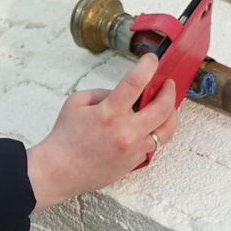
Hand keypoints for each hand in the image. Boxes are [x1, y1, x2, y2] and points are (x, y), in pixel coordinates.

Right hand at [24, 53, 180, 208]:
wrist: (60, 171)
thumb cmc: (66, 137)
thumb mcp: (77, 102)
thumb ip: (103, 92)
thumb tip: (126, 93)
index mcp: (108, 113)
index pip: (135, 83)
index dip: (148, 66)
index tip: (152, 59)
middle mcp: (125, 132)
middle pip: (163, 107)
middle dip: (169, 91)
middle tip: (167, 84)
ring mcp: (133, 149)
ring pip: (167, 130)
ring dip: (171, 113)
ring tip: (167, 106)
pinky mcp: (135, 162)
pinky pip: (155, 145)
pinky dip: (156, 132)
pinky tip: (152, 125)